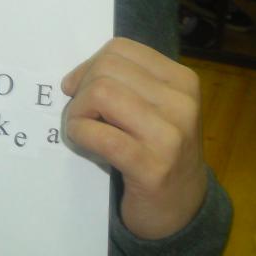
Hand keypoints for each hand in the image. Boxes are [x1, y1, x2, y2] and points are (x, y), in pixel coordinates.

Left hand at [61, 38, 207, 239]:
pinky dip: (80, 134)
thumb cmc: (157, 150)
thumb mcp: (152, 107)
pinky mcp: (152, 167)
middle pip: (107, 69)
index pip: (120, 49)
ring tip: (82, 128)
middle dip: (82, 89)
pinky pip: (101, 135)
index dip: (89, 65)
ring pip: (101, 94)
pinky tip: (82, 142)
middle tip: (81, 113)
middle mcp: (182, 104)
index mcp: (181, 81)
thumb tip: (73, 79)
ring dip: (78, 112)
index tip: (80, 88)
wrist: (182, 206)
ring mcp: (170, 136)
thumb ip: (123, 83)